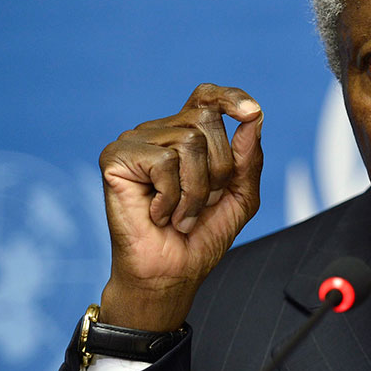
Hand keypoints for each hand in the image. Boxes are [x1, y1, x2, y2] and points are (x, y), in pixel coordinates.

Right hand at [97, 84, 263, 330]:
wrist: (170, 274)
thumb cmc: (201, 236)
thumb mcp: (241, 197)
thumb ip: (248, 158)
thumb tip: (254, 117)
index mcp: (187, 134)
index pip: (207, 97)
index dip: (230, 97)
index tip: (252, 112)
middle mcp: (160, 131)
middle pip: (206, 120)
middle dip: (219, 168)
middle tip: (202, 202)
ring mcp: (135, 141)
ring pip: (188, 141)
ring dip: (195, 190)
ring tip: (180, 214)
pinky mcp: (115, 157)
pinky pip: (163, 162)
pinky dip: (171, 196)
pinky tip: (158, 214)